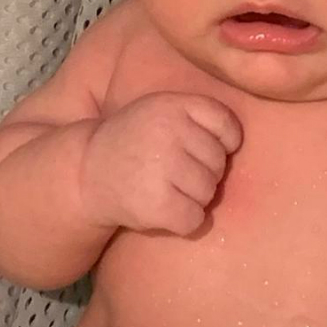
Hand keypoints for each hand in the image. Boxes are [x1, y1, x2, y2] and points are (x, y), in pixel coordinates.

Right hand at [80, 92, 242, 234]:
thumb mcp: (162, 109)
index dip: (226, 143)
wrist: (86, 170)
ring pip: (209, 192)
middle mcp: (170, 132)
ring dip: (194, 198)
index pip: (228, 126)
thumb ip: (199, 116)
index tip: (204, 149)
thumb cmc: (136, 140)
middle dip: (204, 173)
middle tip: (175, 172)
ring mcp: (163, 167)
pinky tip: (165, 209)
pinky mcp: (156, 204)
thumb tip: (239, 144)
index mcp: (175, 105)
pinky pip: (194, 219)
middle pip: (220, 163)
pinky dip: (185, 221)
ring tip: (168, 189)